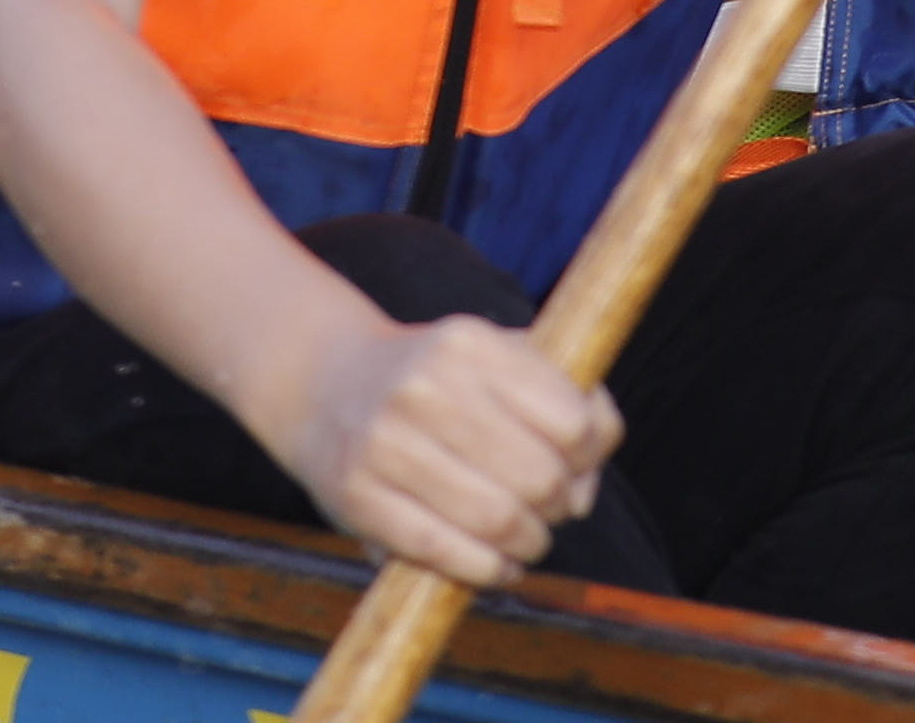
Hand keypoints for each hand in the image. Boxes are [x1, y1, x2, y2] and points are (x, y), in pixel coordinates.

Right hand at [262, 303, 615, 589]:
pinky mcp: (358, 496)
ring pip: (497, 520)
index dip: (590, 457)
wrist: (322, 383)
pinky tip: (497, 565)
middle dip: (560, 506)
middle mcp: (425, 386)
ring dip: (529, 543)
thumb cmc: (433, 381)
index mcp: (469, 343)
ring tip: (527, 540)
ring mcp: (385, 442)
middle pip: (539, 476)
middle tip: (553, 510)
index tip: (580, 467)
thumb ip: (562, 395)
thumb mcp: (495, 357)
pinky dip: (487, 570)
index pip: (571, 420)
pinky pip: (444, 551)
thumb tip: (591, 471)